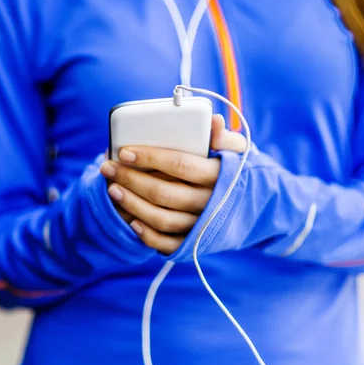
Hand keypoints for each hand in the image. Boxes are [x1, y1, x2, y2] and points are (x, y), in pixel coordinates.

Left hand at [100, 115, 245, 253]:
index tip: (124, 151)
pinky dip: (147, 235)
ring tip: (112, 189)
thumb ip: (225, 136)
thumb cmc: (234, 172)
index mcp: (220, 176)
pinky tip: (130, 221)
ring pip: (162, 219)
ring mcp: (202, 227)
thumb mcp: (237, 151)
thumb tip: (214, 120)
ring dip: (132, 204)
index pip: (180, 164)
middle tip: (108, 167)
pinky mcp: (195, 244)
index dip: (150, 158)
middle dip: (131, 180)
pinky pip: (168, 244)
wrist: (255, 210)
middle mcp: (211, 203)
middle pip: (164, 193)